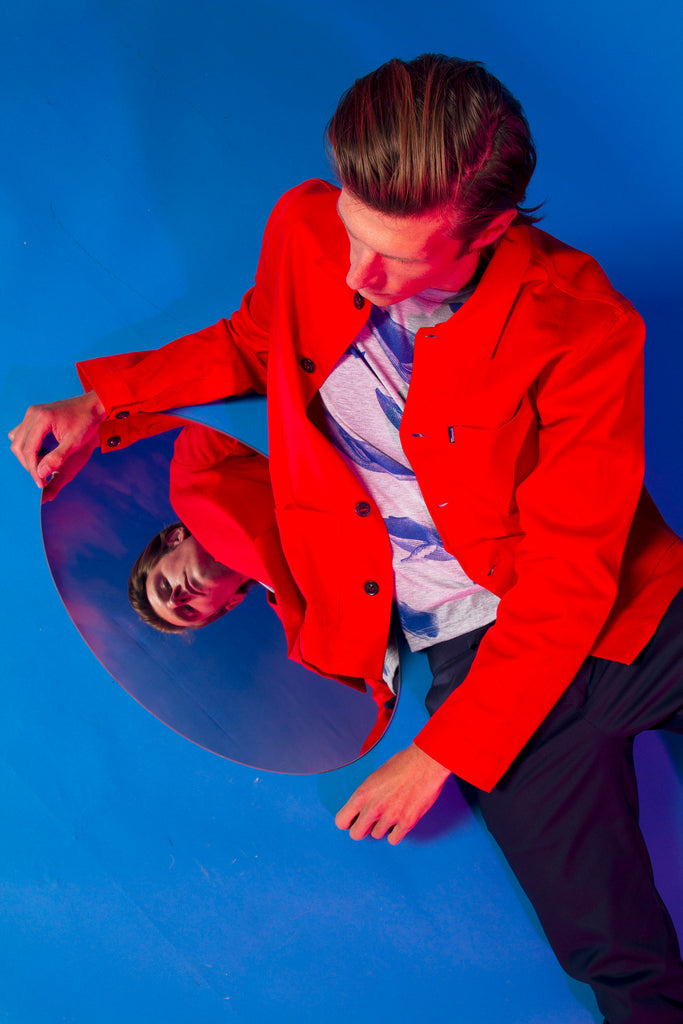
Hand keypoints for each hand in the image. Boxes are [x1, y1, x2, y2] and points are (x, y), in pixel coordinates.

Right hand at [9, 391, 105, 487]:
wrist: (93, 405)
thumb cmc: (86, 421)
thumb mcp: (74, 442)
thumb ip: (57, 458)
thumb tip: (40, 473)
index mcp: (42, 419)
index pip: (28, 450)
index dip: (33, 469)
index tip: (41, 483)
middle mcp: (33, 414)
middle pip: (18, 445)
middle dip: (28, 464)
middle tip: (41, 478)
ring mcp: (32, 413)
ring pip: (18, 439)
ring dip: (25, 455)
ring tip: (40, 467)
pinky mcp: (34, 414)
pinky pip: (22, 433)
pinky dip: (27, 446)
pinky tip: (41, 454)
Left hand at [335, 743, 450, 844]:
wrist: (425, 763)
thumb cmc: (402, 764)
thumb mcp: (375, 777)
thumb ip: (367, 795)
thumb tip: (362, 808)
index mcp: (362, 793)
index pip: (341, 821)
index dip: (347, 821)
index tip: (353, 819)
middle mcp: (373, 807)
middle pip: (356, 834)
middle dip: (362, 829)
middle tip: (370, 821)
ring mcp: (390, 816)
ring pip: (377, 835)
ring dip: (382, 827)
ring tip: (391, 812)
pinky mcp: (406, 822)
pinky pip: (393, 839)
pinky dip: (396, 833)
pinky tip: (399, 821)